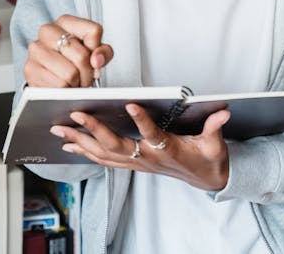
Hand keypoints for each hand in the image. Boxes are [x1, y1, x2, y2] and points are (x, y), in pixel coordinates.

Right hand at [24, 14, 113, 87]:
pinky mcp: (30, 69)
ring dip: (76, 83)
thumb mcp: (94, 51)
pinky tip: (63, 86)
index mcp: (65, 21)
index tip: (94, 60)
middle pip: (81, 56)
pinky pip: (58, 86)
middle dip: (87, 73)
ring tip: (74, 81)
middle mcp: (48, 31)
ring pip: (70, 73)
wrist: (49, 73)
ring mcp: (36, 49)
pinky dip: (64, 91)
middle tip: (85, 77)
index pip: (93, 31)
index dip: (98, 51)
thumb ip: (103, 52)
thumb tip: (97, 60)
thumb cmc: (72, 59)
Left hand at [50, 104, 230, 190]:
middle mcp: (148, 159)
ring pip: (104, 155)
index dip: (142, 121)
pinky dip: (86, 152)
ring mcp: (138, 163)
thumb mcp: (216, 145)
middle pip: (116, 146)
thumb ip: (215, 128)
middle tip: (74, 115)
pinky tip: (71, 144)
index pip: (152, 134)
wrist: (207, 180)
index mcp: (167, 151)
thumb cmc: (209, 159)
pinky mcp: (134, 164)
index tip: (131, 103)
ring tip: (60, 129)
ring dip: (81, 142)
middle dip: (93, 131)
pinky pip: (104, 160)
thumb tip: (223, 112)